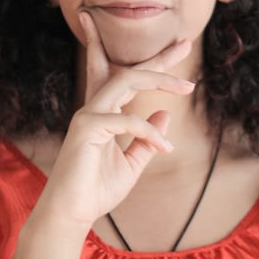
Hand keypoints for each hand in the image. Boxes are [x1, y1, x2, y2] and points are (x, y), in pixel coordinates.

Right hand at [30, 10, 194, 230]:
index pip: (127, 80)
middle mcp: (95, 108)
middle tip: (186, 45)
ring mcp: (88, 115)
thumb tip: (165, 113)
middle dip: (157, 59)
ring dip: (159, 80)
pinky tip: (165, 148)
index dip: (153, 66)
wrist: (72, 213)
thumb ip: (146, 139)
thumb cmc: (97, 189)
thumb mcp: (132, 164)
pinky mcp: (86, 128)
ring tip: (187, 87)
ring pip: (126, 81)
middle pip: (128, 72)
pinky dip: (149, 132)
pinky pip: (127, 120)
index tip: (179, 50)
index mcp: (104, 114)